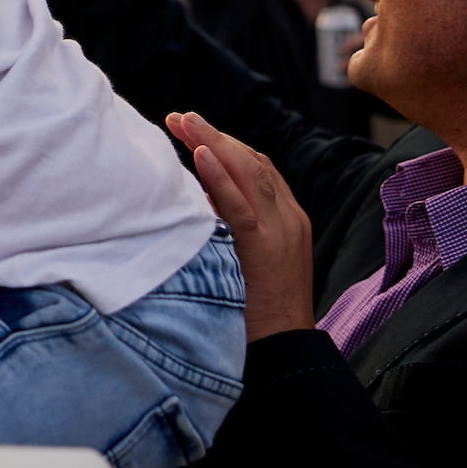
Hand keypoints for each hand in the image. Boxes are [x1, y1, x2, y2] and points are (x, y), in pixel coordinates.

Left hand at [168, 110, 315, 340]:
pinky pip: (242, 207)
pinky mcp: (266, 249)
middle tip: (179, 117)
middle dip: (213, 135)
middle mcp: (287, 218)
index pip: (257, 167)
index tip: (189, 127)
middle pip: (252, 162)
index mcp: (285, 218)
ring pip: (250, 174)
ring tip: (184, 122)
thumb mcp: (246, 256)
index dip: (223, 144)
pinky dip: (221, 178)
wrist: (286, 349)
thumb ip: (230, 227)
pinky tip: (199, 156)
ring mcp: (281, 231)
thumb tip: (195, 201)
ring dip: (213, 142)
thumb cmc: (256, 307)